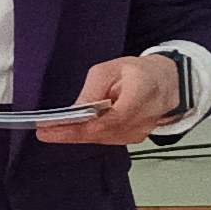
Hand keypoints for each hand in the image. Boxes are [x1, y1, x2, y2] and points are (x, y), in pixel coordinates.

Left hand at [40, 52, 183, 146]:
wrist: (166, 84)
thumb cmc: (138, 73)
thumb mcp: (111, 69)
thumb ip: (93, 89)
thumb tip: (76, 110)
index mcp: (141, 94)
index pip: (109, 119)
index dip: (81, 126)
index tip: (55, 126)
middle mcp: (143, 118)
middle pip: (102, 133)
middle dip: (71, 133)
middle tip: (43, 132)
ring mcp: (140, 131)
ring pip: (103, 139)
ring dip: (76, 136)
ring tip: (51, 131)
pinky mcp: (135, 138)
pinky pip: (107, 139)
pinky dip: (88, 136)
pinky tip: (70, 132)